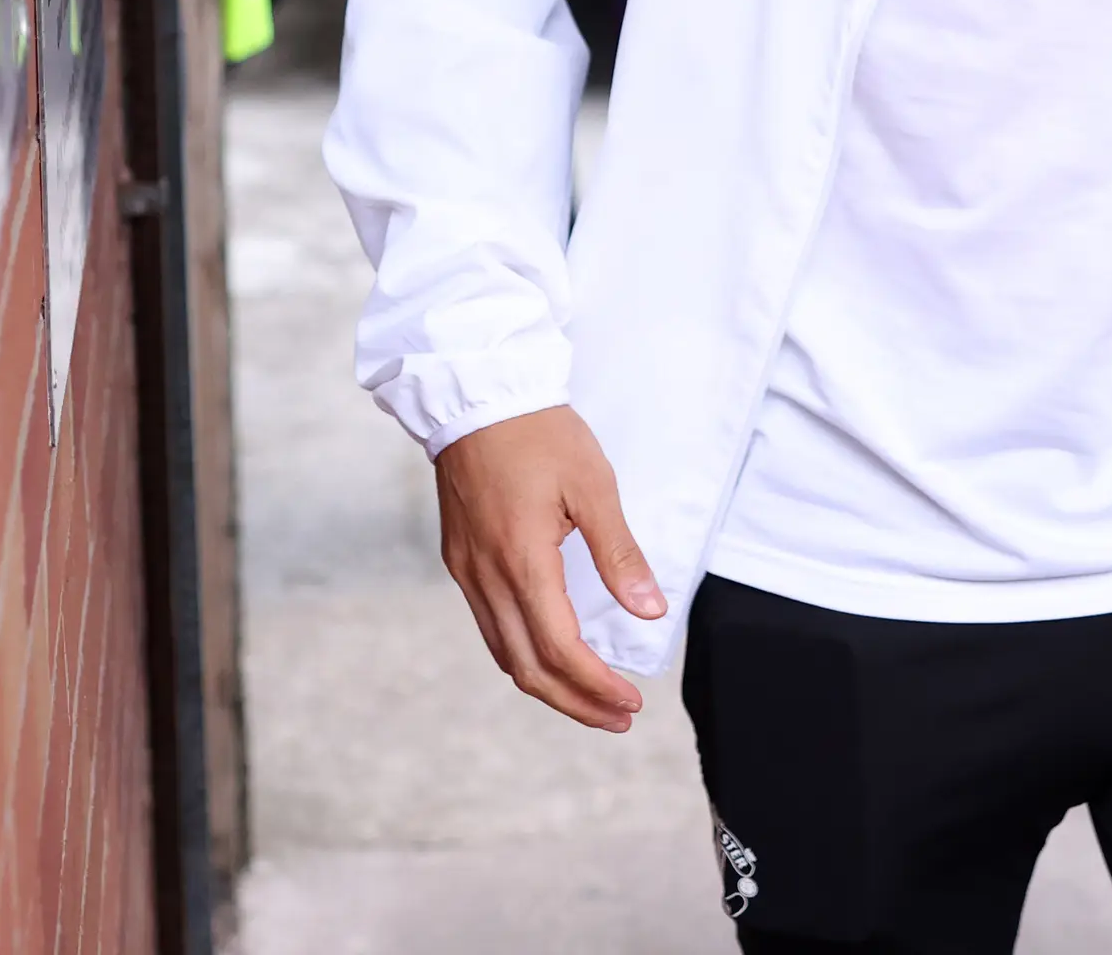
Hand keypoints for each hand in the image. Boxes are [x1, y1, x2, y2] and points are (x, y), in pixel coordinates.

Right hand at [432, 405, 667, 731]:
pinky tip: (550, 654)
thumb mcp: (593, 486)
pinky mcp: (460, 559)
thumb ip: (620, 553)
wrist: (475, 393)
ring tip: (591, 699)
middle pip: (526, 668)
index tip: (631, 701)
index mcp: (522, 560)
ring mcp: (466, 571)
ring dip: (547, 685)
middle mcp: (486, 576)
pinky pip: (490, 626)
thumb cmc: (538, 432)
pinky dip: (522, 654)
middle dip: (574, 702)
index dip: (595, 685)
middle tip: (619, 717)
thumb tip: (650, 611)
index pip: (559, 648)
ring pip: (504, 653)